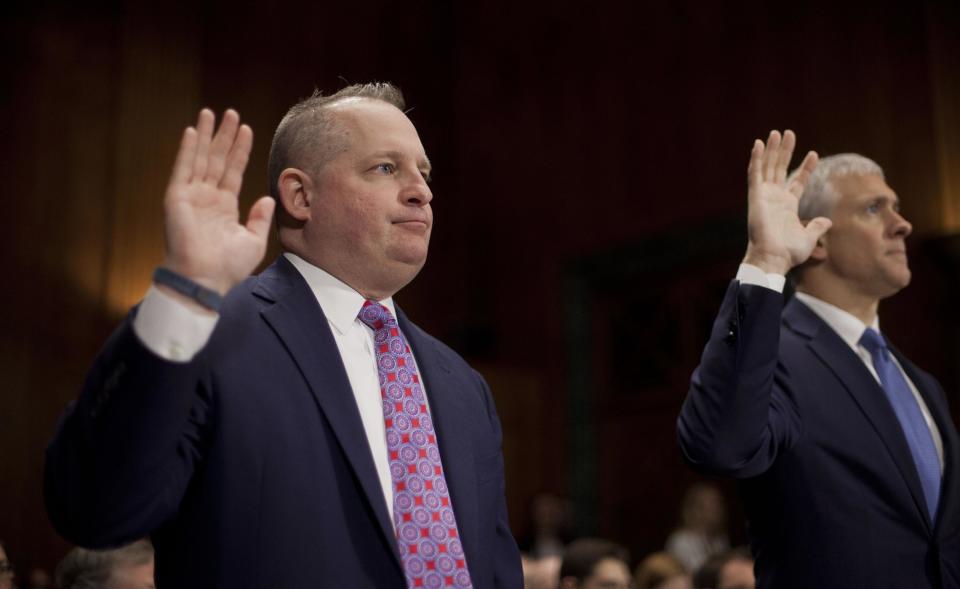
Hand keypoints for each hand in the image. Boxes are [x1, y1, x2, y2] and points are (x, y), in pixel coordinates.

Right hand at [162, 109, 274, 294]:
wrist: (205, 279)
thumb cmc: (228, 267)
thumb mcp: (253, 241)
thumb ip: (260, 218)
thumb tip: (267, 198)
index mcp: (224, 208)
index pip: (233, 171)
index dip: (239, 150)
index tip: (246, 129)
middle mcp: (207, 199)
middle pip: (216, 159)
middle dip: (223, 136)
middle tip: (231, 112)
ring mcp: (191, 197)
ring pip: (199, 158)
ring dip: (205, 135)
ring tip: (211, 112)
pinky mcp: (176, 198)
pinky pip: (183, 168)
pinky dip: (187, 149)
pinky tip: (192, 131)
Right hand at [742, 130, 831, 274]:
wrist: (773, 258)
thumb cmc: (789, 252)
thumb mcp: (809, 237)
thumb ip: (817, 226)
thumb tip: (828, 221)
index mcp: (787, 206)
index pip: (797, 181)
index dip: (806, 168)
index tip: (814, 154)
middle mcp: (775, 198)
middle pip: (780, 168)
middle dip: (785, 151)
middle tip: (788, 133)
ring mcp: (764, 196)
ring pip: (768, 167)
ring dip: (771, 150)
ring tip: (776, 133)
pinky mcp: (755, 196)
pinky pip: (755, 173)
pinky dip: (756, 159)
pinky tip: (759, 144)